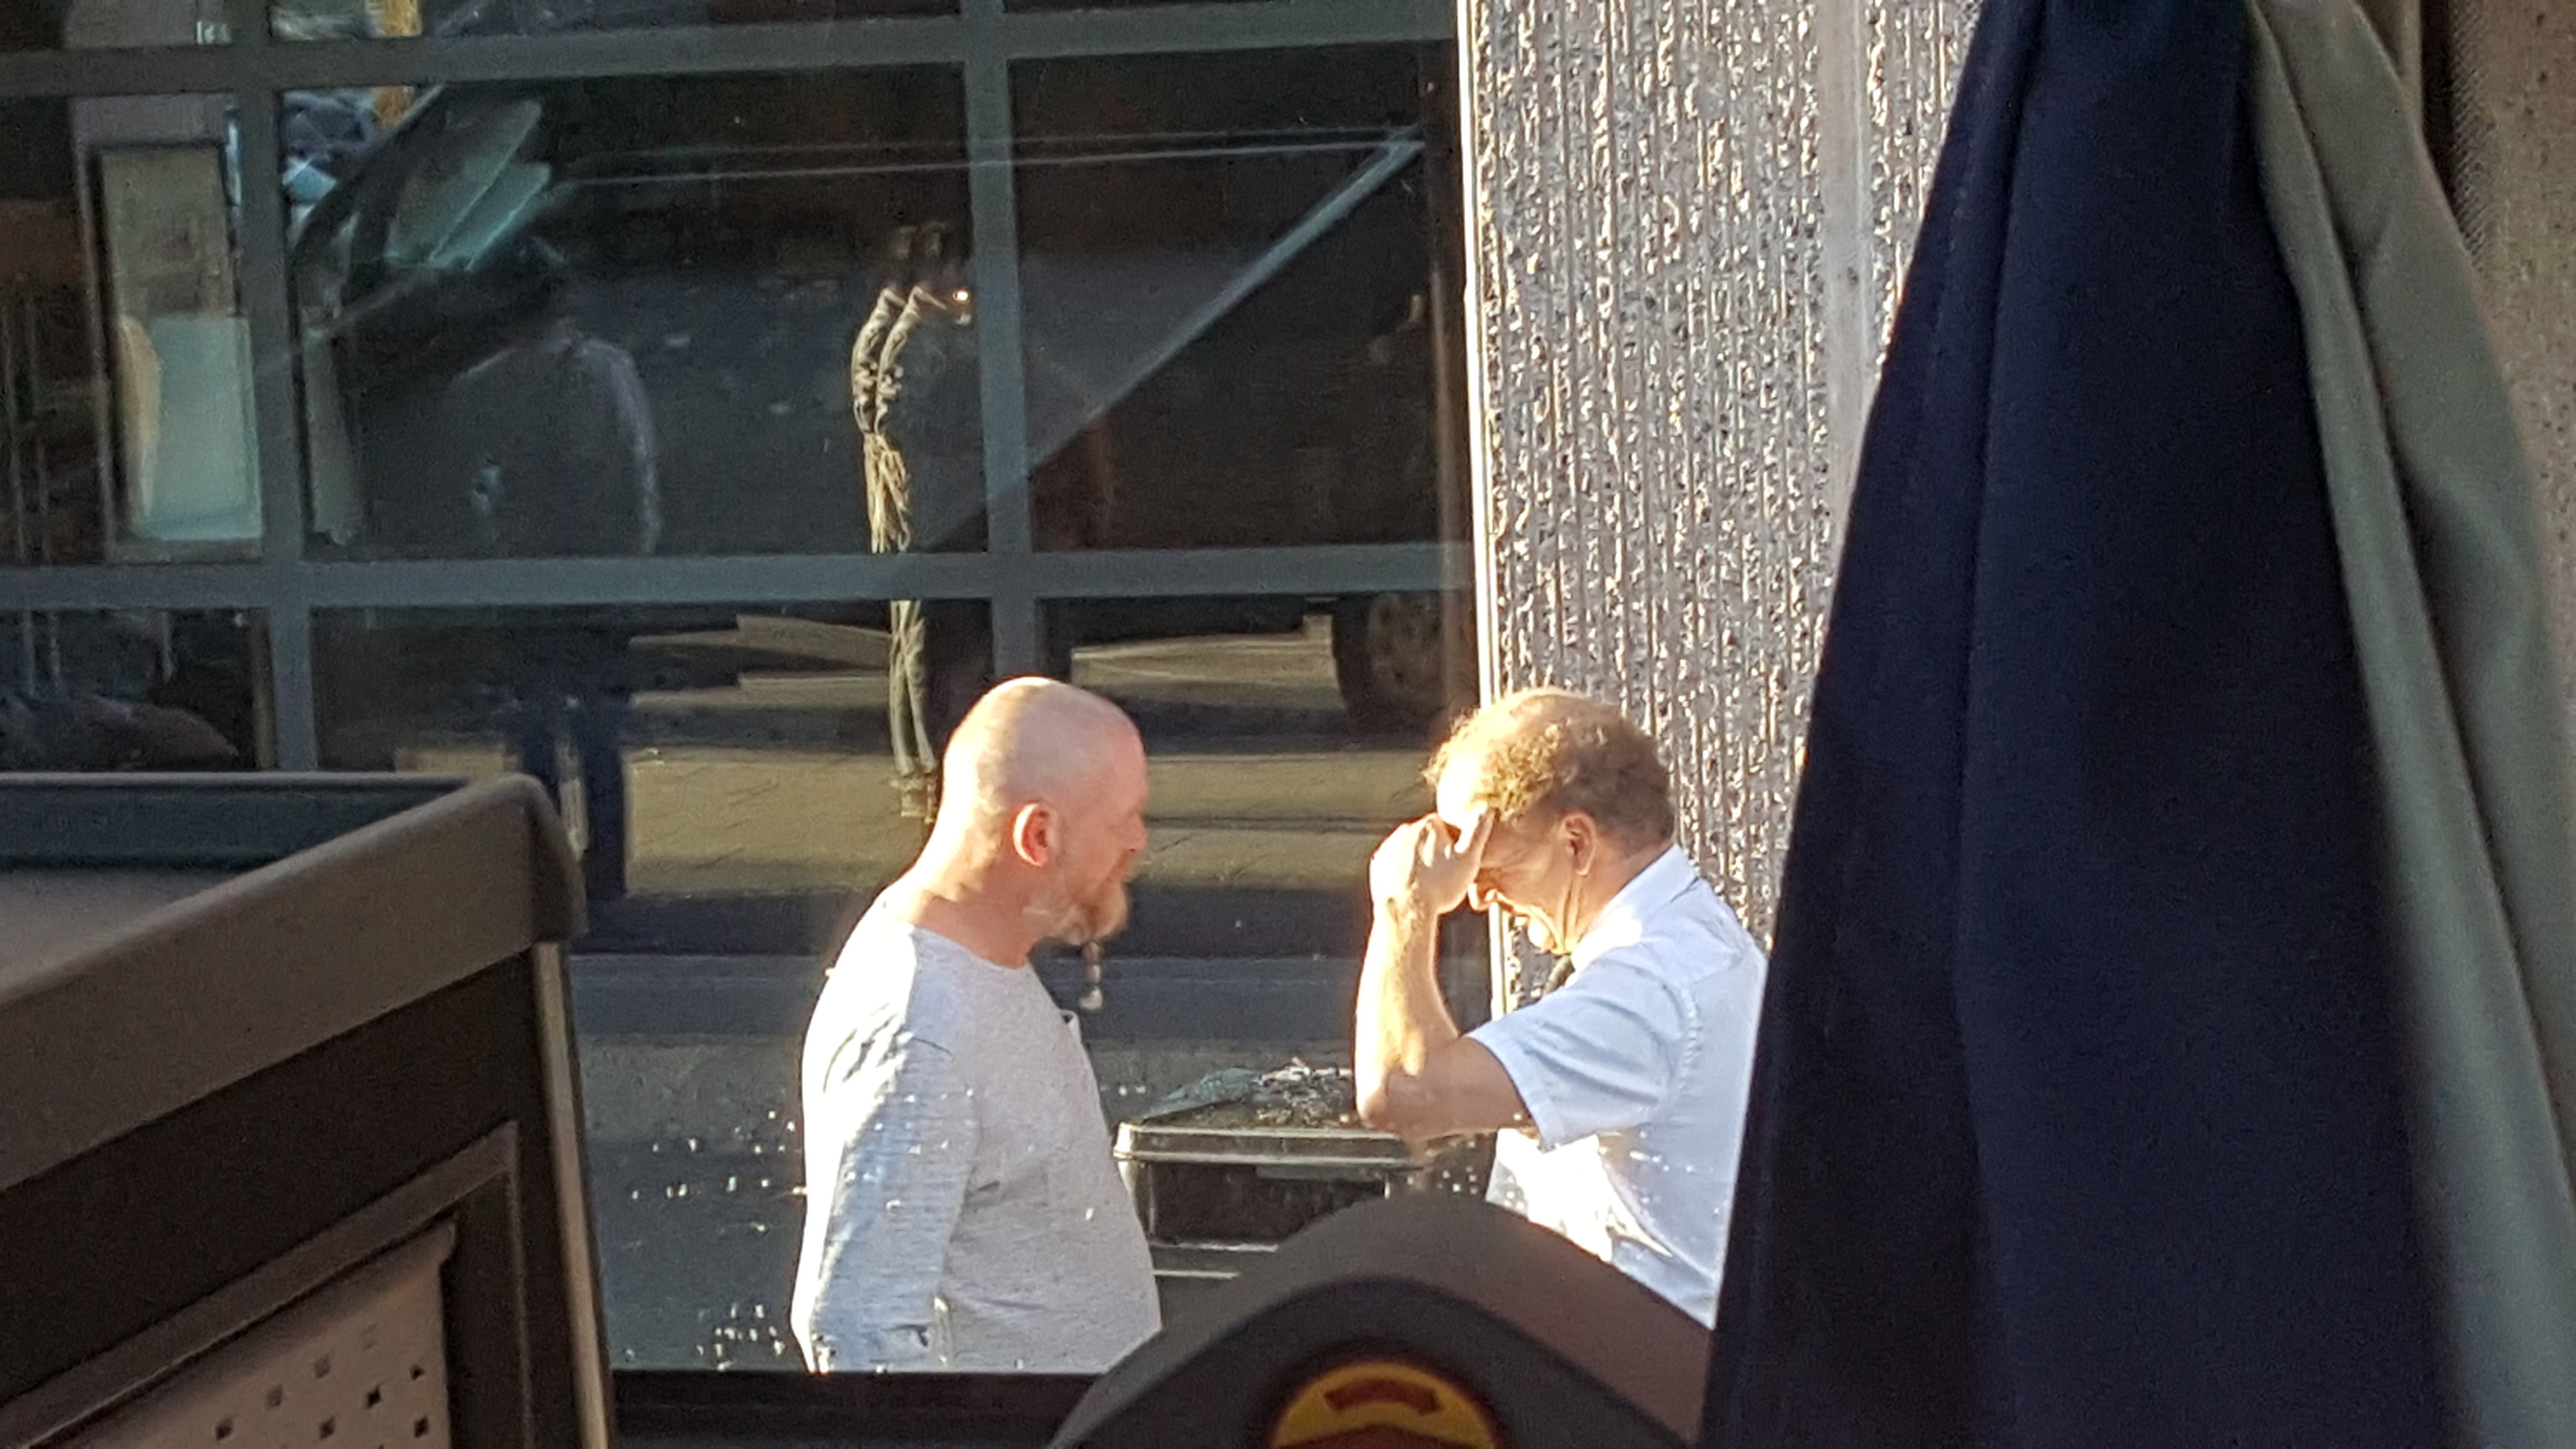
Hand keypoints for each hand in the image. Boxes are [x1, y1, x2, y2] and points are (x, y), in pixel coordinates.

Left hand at [1370, 809, 1492, 921]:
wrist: (1406, 910)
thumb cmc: (1439, 887)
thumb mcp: (1468, 859)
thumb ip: (1477, 832)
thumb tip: (1484, 810)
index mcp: (1429, 826)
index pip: (1442, 824)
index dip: (1451, 841)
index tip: (1454, 857)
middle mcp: (1405, 831)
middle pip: (1423, 836)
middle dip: (1432, 849)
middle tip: (1442, 872)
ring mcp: (1389, 847)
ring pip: (1407, 849)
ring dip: (1416, 860)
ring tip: (1427, 882)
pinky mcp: (1379, 864)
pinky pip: (1393, 863)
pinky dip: (1401, 870)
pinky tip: (1411, 885)